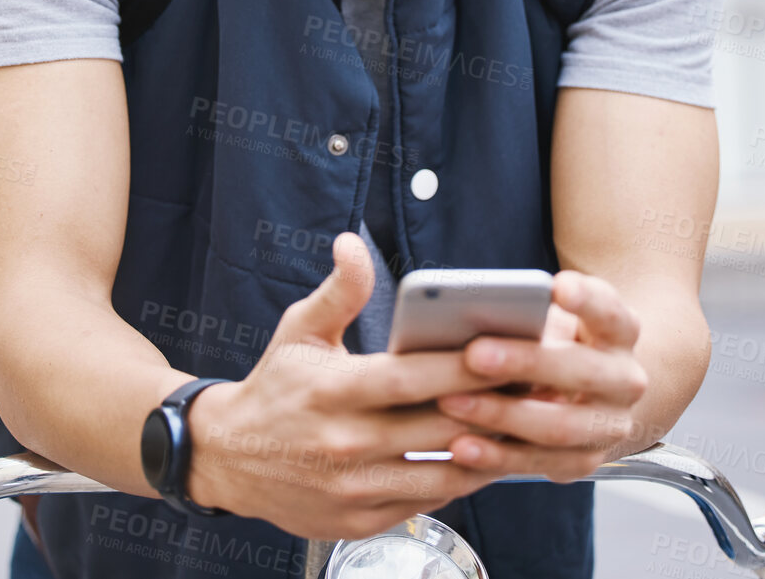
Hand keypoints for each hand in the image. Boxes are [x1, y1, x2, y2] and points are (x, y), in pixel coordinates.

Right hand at [186, 233, 511, 541]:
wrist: (229, 458)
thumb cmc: (275, 387)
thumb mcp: (299, 331)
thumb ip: (338, 291)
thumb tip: (352, 244)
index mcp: (333, 390)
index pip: (411, 378)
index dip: (463, 365)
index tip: (506, 347)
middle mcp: (344, 443)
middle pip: (438, 425)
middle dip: (492, 405)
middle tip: (535, 384)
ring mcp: (353, 488)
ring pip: (442, 472)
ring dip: (487, 450)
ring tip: (521, 423)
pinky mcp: (360, 521)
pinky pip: (426, 501)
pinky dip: (459, 480)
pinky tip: (483, 457)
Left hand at [433, 270, 647, 482]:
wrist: (592, 394)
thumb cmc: (556, 342)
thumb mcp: (553, 320)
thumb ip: (528, 316)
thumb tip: (472, 314)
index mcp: (620, 332)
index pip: (609, 311)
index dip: (586, 299)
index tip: (558, 286)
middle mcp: (625, 380)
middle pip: (581, 371)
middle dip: (525, 362)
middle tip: (473, 354)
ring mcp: (610, 426)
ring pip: (558, 426)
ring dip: (500, 414)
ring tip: (450, 401)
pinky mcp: (584, 461)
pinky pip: (539, 463)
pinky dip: (496, 457)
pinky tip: (459, 447)